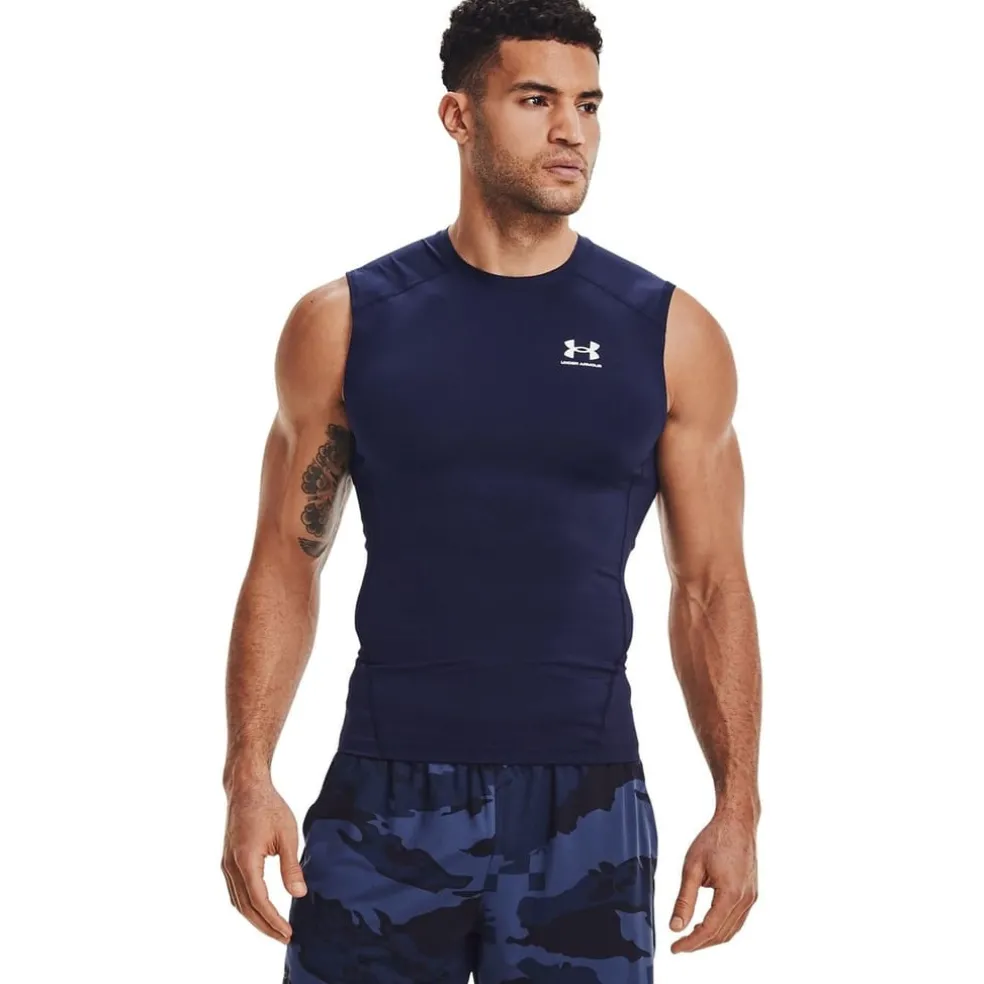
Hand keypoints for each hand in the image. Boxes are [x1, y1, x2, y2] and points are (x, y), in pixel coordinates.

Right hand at [221, 780, 307, 941]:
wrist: (246, 788)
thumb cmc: (269, 806)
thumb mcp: (286, 835)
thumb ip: (291, 866)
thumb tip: (299, 894)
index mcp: (245, 860)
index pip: (259, 901)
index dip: (273, 920)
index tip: (288, 932)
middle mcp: (231, 867)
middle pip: (246, 908)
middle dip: (265, 926)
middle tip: (284, 937)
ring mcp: (226, 865)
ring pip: (238, 902)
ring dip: (255, 919)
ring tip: (274, 929)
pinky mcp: (227, 861)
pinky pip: (235, 892)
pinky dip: (247, 906)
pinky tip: (261, 910)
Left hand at [669, 810, 757, 952]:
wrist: (737, 821)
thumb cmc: (714, 839)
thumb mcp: (692, 868)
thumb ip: (684, 900)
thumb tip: (675, 927)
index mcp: (730, 894)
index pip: (709, 930)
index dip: (691, 943)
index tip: (674, 948)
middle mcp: (745, 900)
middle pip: (722, 935)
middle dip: (700, 944)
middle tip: (679, 946)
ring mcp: (751, 898)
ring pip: (732, 930)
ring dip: (711, 938)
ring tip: (690, 938)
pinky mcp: (752, 893)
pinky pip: (738, 920)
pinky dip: (722, 928)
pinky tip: (707, 924)